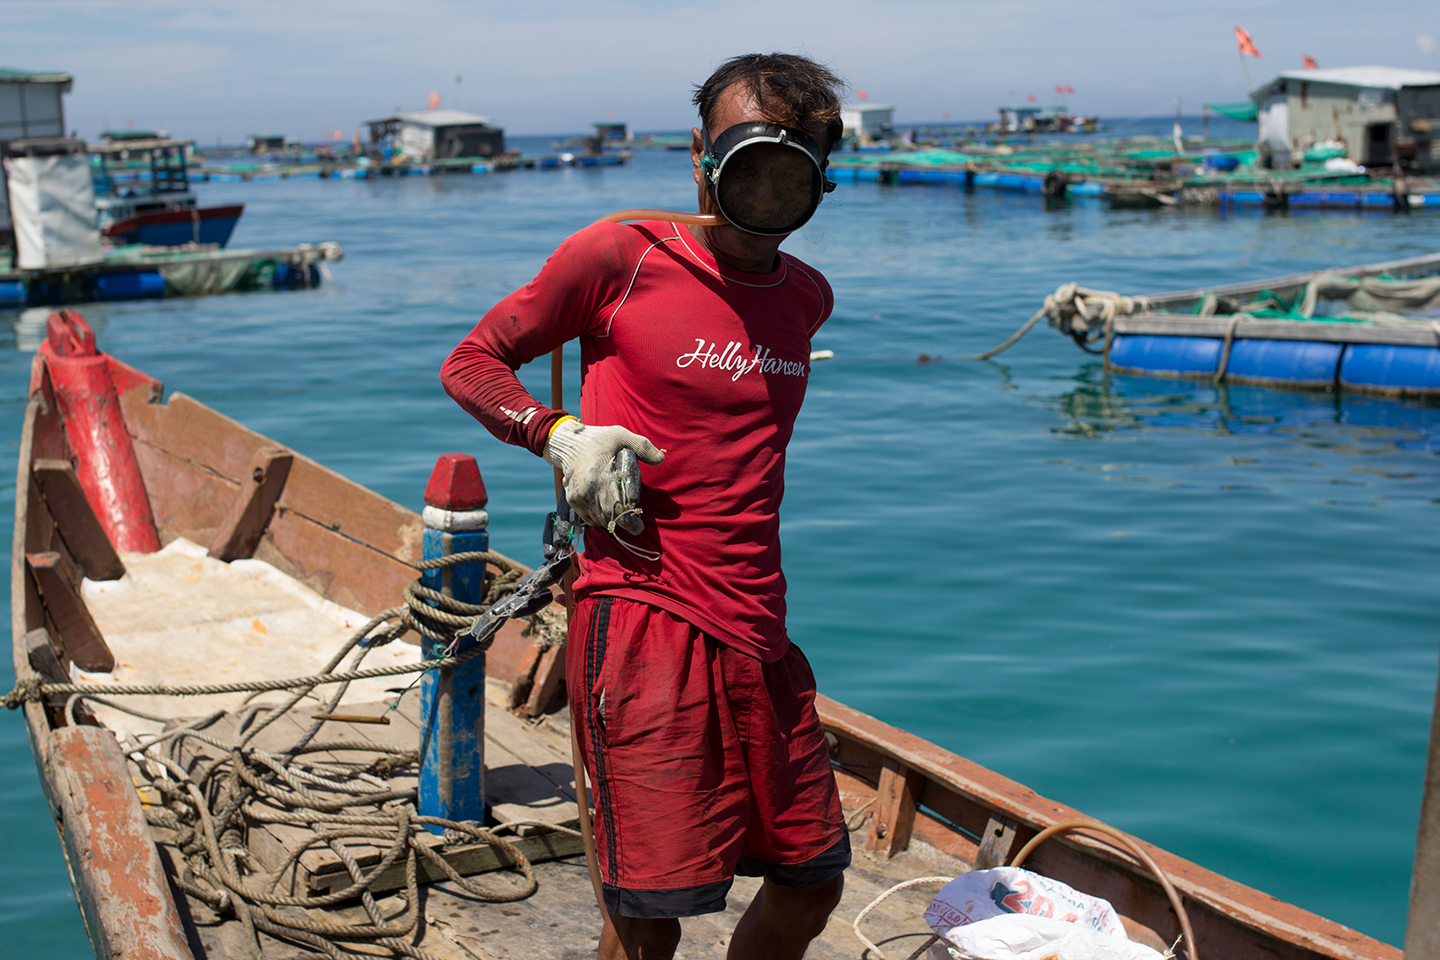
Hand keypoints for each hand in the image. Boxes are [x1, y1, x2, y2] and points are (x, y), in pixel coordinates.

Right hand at [542, 418, 663, 534]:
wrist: (569, 442)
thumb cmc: (598, 439)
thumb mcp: (621, 436)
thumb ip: (642, 446)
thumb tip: (660, 458)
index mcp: (600, 477)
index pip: (616, 509)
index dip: (629, 522)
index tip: (639, 525)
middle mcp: (587, 491)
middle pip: (608, 518)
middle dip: (624, 523)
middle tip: (635, 523)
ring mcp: (578, 498)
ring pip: (598, 520)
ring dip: (611, 521)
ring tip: (622, 515)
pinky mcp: (572, 500)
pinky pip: (588, 518)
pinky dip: (598, 518)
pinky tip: (606, 510)